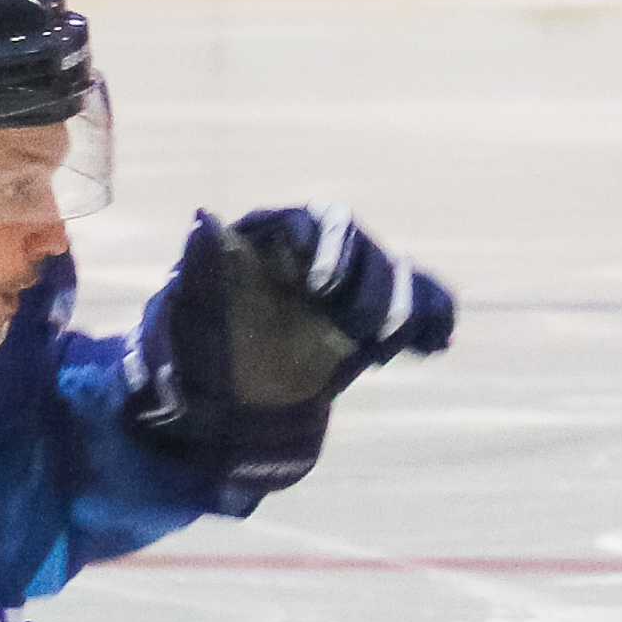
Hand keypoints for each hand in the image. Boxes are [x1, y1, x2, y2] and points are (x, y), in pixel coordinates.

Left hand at [125, 208, 456, 501]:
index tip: (322, 288)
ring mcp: (345, 294)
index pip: (315, 225)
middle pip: (365, 253)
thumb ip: (199, 270)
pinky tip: (436, 345)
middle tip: (368, 334)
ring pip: (393, 281)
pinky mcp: (365, 328)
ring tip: (399, 347)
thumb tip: (203, 217)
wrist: (207, 404)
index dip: (330, 250)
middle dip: (373, 289)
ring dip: (405, 307)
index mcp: (275, 242)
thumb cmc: (189, 352)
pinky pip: (411, 312)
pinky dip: (429, 322)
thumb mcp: (186, 311)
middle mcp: (316, 259)